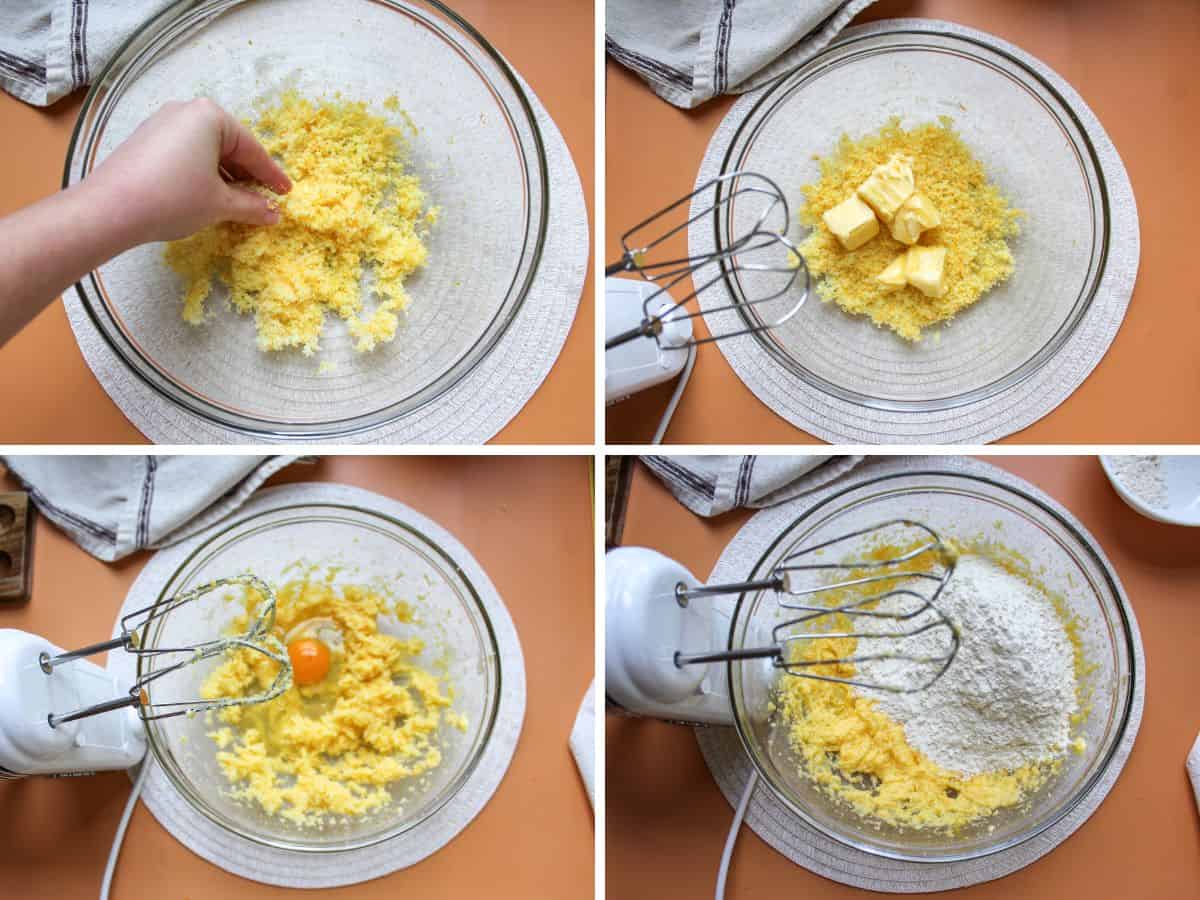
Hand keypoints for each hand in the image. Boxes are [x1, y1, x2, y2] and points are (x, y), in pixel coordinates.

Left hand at [85, 97, 291, 243]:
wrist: (110, 209)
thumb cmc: (174, 198)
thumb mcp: (220, 204)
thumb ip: (251, 206)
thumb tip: (273, 214)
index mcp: (210, 116)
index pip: (252, 149)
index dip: (271, 175)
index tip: (286, 193)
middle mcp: (186, 111)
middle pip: (229, 145)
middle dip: (247, 174)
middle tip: (263, 198)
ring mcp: (162, 123)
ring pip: (206, 150)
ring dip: (225, 176)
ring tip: (237, 202)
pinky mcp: (146, 140)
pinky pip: (185, 153)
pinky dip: (202, 173)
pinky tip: (206, 195)